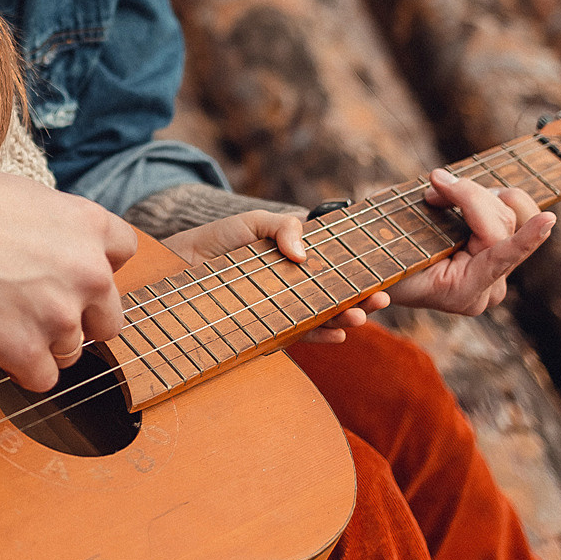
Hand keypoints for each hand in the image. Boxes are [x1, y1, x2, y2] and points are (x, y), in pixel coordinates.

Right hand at [0, 154, 135, 392]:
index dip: (98, 266)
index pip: (125, 253)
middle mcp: (88, 272)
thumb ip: (63, 228)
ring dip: (43, 343)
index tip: (72, 273)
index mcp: (90, 226)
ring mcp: (59, 314)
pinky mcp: (26, 350)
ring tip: (3, 320)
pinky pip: (43, 378)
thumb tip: (68, 250)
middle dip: (80, 319)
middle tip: (40, 311)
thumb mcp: (30, 197)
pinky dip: (21, 368)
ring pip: (72, 351)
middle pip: (109, 318)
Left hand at [163, 208, 389, 345]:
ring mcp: (282, 309)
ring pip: (322, 319)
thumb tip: (303, 255)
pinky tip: (336, 337)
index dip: (359, 276)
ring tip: (359, 318)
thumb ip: (285, 227)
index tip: (380, 280)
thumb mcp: (255, 222)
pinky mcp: (266, 328)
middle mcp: (295, 288)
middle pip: (336, 297)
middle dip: (361, 301)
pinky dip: (318, 337)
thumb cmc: (219, 239)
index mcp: (298, 263)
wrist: (180, 263)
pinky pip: (297, 336)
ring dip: (344, 321)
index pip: (336, 271)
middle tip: (378, 301)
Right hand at [387, 168, 554, 314]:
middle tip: (432, 185)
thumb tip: (443, 183)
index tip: (548, 220)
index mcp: (463, 292)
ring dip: (473, 194)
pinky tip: (503, 200)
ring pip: (506, 216)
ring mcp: (498, 275)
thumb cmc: (385, 260)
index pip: (498, 256)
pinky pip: (508, 222)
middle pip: (500, 224)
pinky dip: (492, 201)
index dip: (523, 237)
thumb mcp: (400, 238)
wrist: (385, 276)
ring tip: (439, 192)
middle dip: (467, 194)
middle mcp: (488, 289)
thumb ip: (425, 216)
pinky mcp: (499, 257)